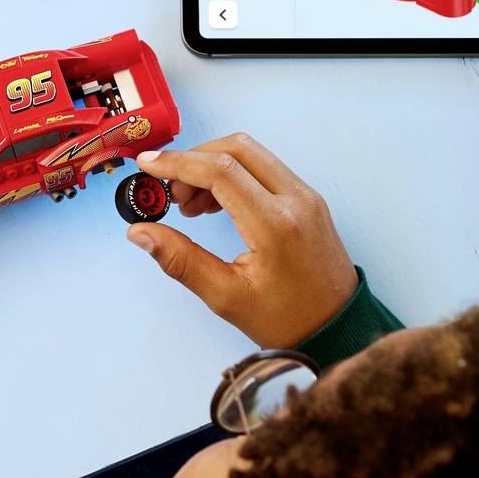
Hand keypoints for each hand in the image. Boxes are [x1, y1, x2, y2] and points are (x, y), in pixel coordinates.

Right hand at [123, 134, 357, 346]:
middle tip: (169, 192)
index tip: (147, 167)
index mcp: (275, 224)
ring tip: (189, 205)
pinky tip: (215, 204)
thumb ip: (181, 260)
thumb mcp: (226, 296)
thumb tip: (139, 233)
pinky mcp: (308, 199)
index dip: (178, 163)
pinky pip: (266, 169)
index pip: (220, 171)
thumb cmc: (286, 319)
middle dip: (194, 160)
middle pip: (237, 148)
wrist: (338, 328)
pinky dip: (235, 175)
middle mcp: (296, 199)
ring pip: (252, 154)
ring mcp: (306, 196)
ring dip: (213, 166)